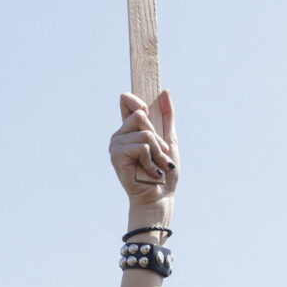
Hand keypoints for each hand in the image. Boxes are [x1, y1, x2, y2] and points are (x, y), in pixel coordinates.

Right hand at [109, 91, 176, 212]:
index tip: (148, 110)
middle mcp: (120, 135)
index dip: (137, 100)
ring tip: (156, 166)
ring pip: (145, 133)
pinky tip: (149, 172)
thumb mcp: (169, 139)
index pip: (127, 101)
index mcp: (130, 129)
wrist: (160, 196)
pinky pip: (142, 146)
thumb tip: (165, 91)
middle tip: (160, 156)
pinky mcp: (116, 155)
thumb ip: (166, 116)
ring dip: (157, 152)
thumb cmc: (165, 172)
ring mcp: (116, 144)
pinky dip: (151, 160)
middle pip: (141, 115)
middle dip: (158, 138)